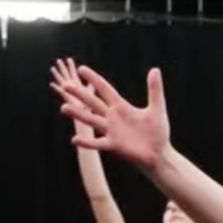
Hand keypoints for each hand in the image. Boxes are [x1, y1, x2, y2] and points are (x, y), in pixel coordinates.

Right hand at [53, 63, 170, 168]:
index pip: (105, 89)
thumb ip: (154, 89)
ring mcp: (111, 132)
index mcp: (121, 107)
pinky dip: (86, 142)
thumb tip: (155, 69)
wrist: (159, 154)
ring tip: (64, 108)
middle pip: (93, 103)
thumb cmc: (158, 132)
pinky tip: (75, 139)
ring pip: (91, 120)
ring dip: (78, 114)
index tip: (81, 69)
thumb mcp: (157, 108)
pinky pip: (97, 143)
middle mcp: (113, 117)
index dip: (94, 79)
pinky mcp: (113, 145)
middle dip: (80, 94)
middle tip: (66, 85)